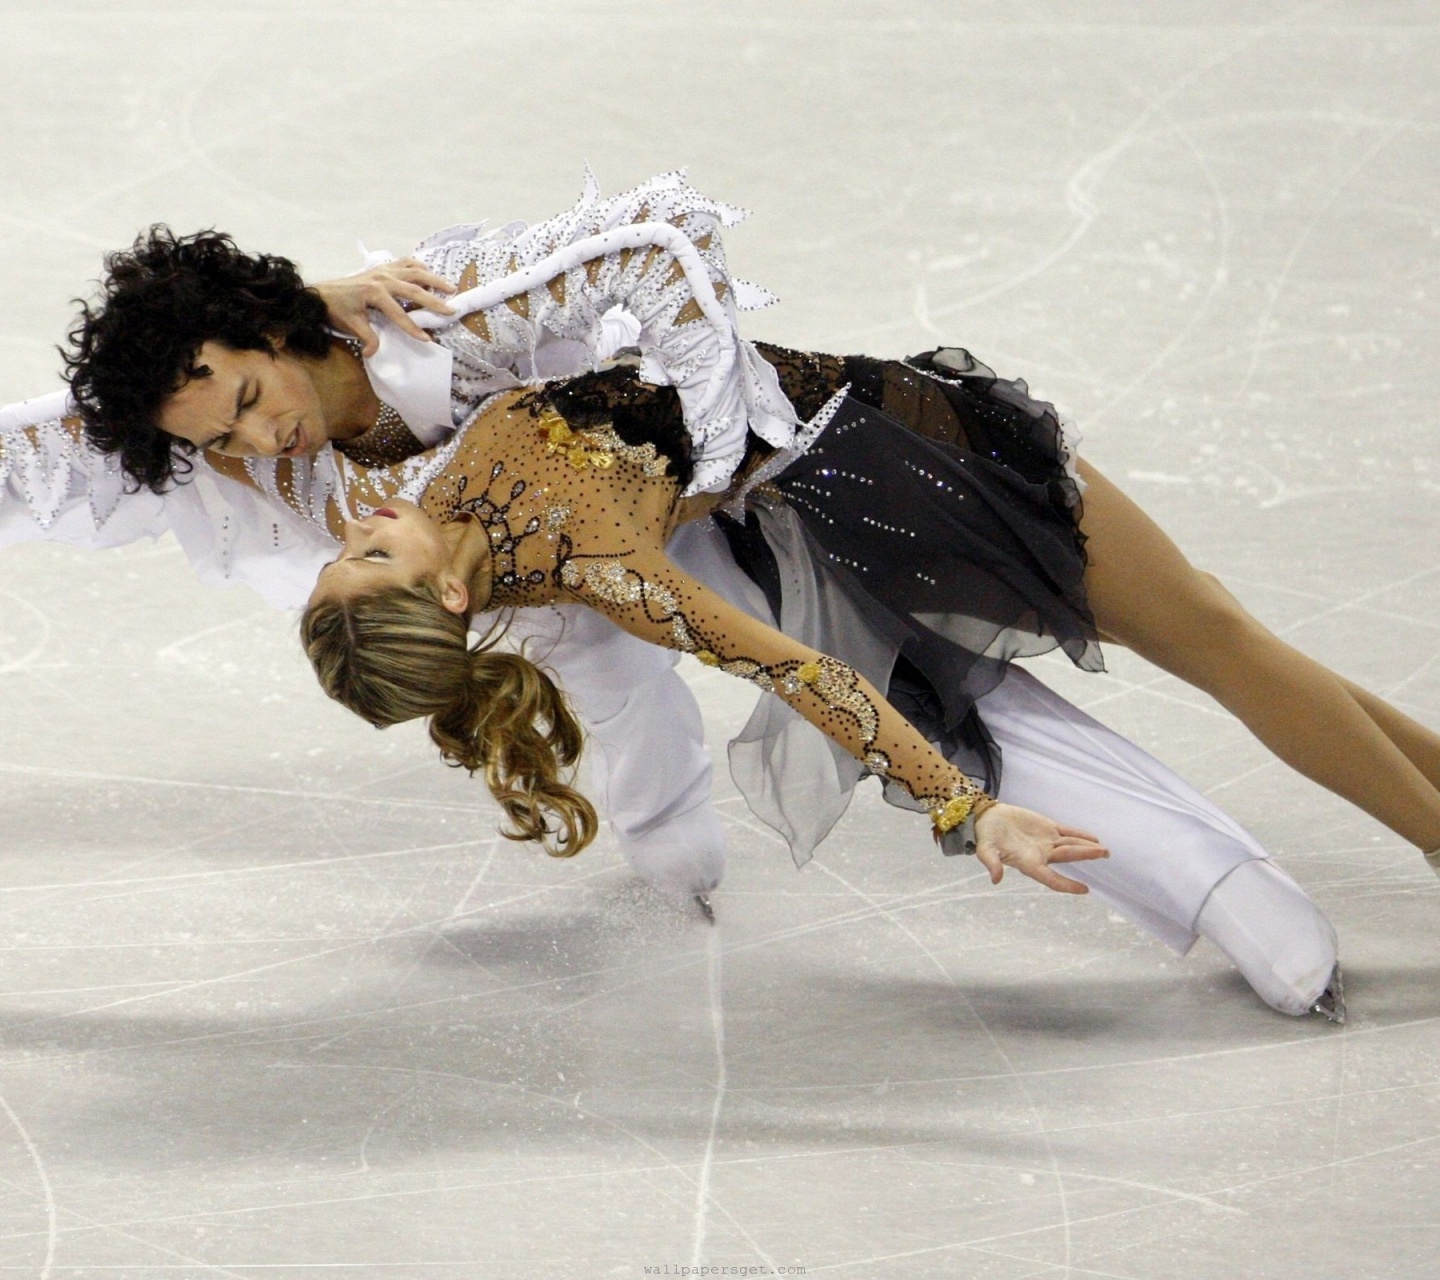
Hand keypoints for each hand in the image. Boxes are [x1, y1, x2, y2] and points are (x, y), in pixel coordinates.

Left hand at [311, 259, 456, 355]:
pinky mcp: (383, 267)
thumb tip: (373, 353)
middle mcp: (382, 278)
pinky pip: (406, 262)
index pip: (399, 313)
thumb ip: (366, 337)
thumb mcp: (350, 324)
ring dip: (434, 279)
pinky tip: (429, 274)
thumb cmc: (336, 309)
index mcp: (374, 292)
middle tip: (451, 309)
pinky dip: (419, 267)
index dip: (413, 328)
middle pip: (414, 289)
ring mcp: (384, 270)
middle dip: (434, 301)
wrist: (322, 292)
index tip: (427, 339)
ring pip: (415, 271)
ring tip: (451, 287)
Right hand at [971, 803, 1107, 894]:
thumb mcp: (985, 850)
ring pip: (1071, 844)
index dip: (1067, 885)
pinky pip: (1067, 832)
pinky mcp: (1047, 828)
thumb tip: (995, 880)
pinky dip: (1080, 835)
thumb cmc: (986, 836)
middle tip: (1104, 854)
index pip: (1051, 878)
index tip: (1085, 890)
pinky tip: (1093, 838)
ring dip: (1087, 847)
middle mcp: (1041, 855)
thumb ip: (991, 864)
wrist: (987, 818)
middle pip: (1067, 856)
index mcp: (1028, 863)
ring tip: (1104, 850)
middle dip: (1086, 855)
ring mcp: (1046, 841)